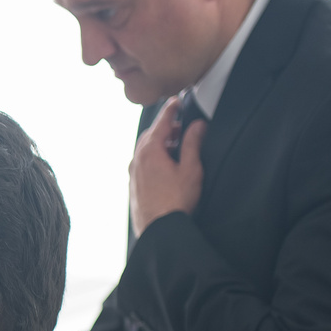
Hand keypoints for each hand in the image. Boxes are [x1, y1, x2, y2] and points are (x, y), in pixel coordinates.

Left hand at [129, 95, 205, 236]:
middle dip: (167, 128)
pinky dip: (154, 156)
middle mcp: (137, 158)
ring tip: (178, 148)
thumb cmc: (175, 201)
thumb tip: (197, 125)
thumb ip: (192, 143)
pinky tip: (167, 165)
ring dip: (161, 143)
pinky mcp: (133, 184)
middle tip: (182, 128)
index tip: (176, 101)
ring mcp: (133, 172)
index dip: (171, 110)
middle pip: (151, 134)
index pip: (161, 122)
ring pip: (145, 149)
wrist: (159, 229)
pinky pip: (142, 162)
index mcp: (150, 150)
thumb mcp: (190, 169)